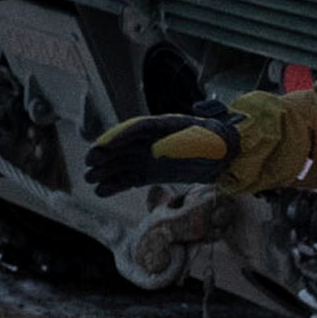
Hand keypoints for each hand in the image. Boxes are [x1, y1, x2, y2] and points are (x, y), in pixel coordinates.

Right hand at [85, 104, 243, 196]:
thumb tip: (161, 150)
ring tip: (90, 178)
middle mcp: (151, 140)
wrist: (226, 156)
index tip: (102, 145)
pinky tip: (101, 191)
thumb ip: (183, 142)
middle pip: (123, 146)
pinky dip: (115, 185)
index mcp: (162, 126)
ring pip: (121, 163)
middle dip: (105, 153)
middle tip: (89, 163)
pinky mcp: (149, 173)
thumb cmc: (216, 142)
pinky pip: (128, 179)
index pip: (136, 129)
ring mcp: (148, 157)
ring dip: (105, 170)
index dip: (118, 137)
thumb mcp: (205, 138)